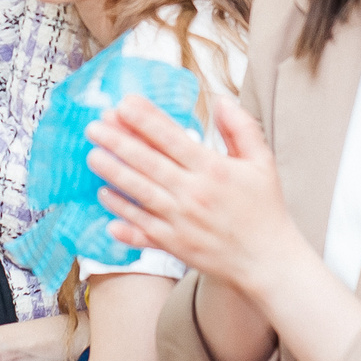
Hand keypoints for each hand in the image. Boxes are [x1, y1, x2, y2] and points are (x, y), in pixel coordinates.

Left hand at [92, 95, 296, 293]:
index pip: (171, 137)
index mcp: (214, 169)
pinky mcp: (174, 244)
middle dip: (118, 141)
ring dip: (113, 172)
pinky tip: (104, 198)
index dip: (145, 119)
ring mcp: (181, 221)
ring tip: (92, 155)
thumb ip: (241, 127)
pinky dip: (121, 213)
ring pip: (139, 192)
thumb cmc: (265, 209)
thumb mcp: (262, 162)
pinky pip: (141, 226)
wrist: (268, 262)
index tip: (123, 104)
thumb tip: (221, 99)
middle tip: (94, 126)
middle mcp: (193, 193)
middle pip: (148, 162)